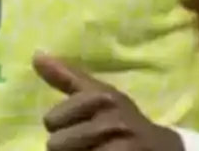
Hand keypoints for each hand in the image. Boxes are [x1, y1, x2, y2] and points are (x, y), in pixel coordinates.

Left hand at [34, 52, 183, 150]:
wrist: (162, 147)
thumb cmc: (122, 116)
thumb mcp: (99, 93)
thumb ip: (66, 77)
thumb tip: (36, 56)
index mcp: (101, 98)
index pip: (52, 120)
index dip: (58, 125)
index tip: (76, 123)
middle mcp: (112, 122)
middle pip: (56, 144)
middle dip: (66, 147)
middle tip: (85, 143)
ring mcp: (122, 148)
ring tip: (92, 149)